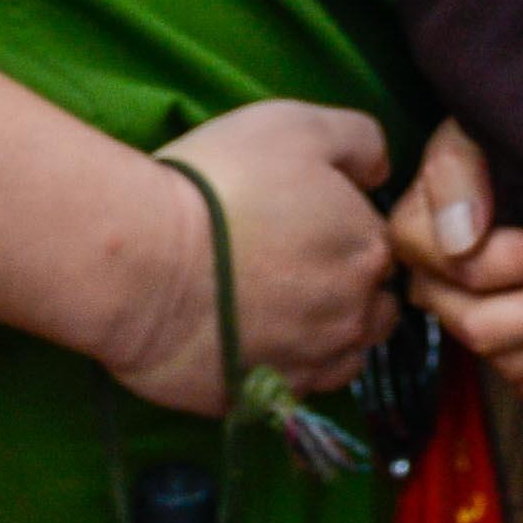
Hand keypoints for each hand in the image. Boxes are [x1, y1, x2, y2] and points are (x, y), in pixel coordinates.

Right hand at [115, 98, 397, 415]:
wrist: (144, 262)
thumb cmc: (221, 184)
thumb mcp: (297, 126)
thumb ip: (359, 142)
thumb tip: (379, 173)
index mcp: (369, 248)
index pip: (377, 245)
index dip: (343, 233)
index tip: (302, 226)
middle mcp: (355, 314)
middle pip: (370, 304)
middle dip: (345, 289)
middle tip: (288, 268)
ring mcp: (312, 363)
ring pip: (340, 354)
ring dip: (321, 334)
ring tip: (272, 309)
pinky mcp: (266, 397)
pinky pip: (291, 387)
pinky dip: (281, 367)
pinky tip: (249, 340)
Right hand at [391, 123, 522, 406]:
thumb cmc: (511, 139)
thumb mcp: (476, 130)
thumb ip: (457, 170)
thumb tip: (460, 237)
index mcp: (420, 230)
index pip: (460, 265)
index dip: (521, 265)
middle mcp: (436, 284)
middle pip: (477, 322)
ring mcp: (469, 320)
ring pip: (503, 361)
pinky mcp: (503, 351)